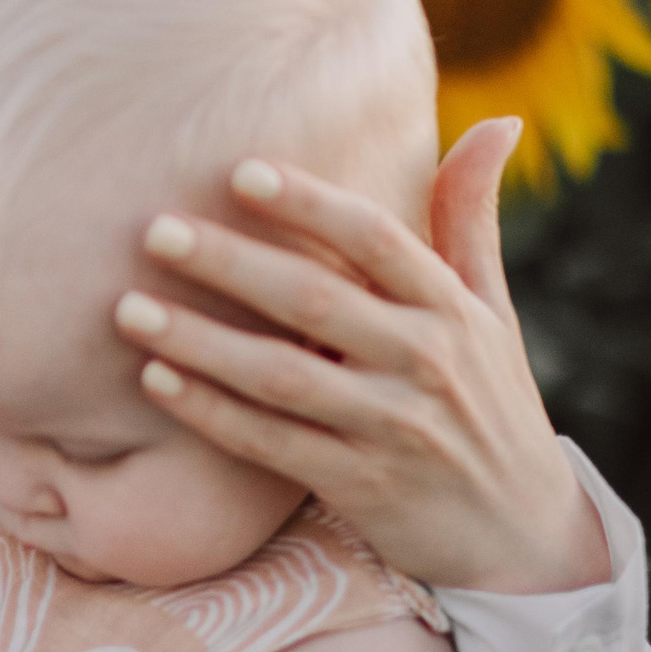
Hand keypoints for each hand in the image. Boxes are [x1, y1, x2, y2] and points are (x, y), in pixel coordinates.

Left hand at [112, 119, 609, 595]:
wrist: (521, 534)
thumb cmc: (493, 405)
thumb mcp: (494, 312)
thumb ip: (471, 219)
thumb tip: (497, 117)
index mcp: (453, 309)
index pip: (376, 239)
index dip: (309, 203)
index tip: (240, 171)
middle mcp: (425, 362)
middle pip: (315, 300)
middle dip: (231, 263)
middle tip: (155, 230)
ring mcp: (391, 429)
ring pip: (281, 376)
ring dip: (201, 341)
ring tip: (129, 308)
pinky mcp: (359, 487)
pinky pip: (269, 444)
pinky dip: (211, 412)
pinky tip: (155, 380)